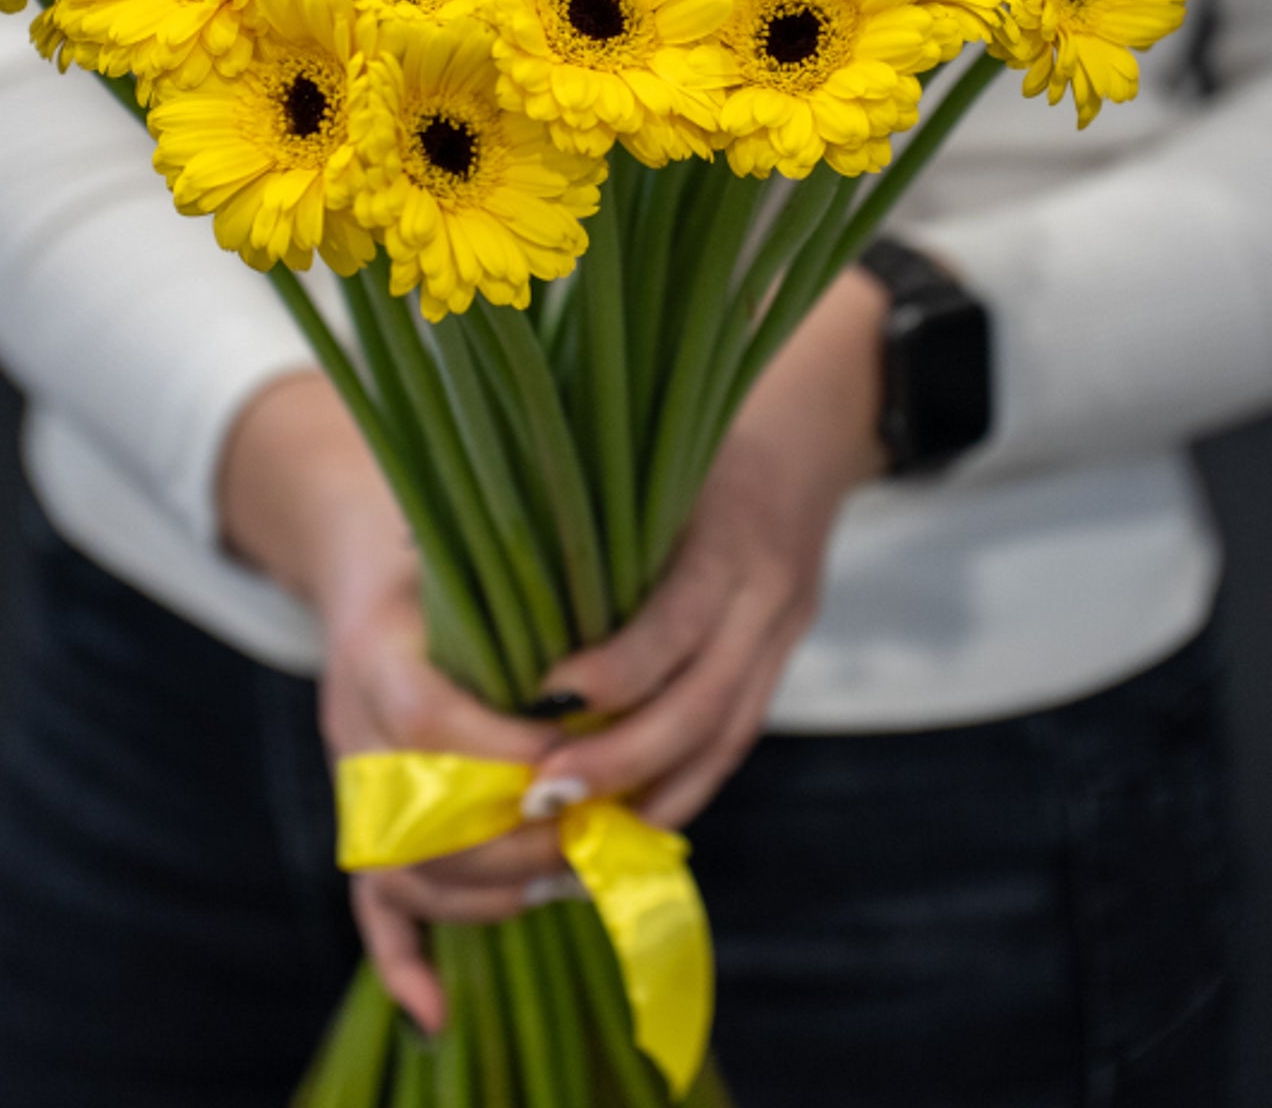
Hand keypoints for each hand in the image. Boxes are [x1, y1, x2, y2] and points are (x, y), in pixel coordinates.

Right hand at [220, 371, 564, 1032]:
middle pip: (416, 815)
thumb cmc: (448, 546)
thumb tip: (619, 607)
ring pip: (404, 870)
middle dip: (515, 838)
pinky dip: (402, 961)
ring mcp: (351, 780)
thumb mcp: (481, 545)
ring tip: (577, 876)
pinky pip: (371, 906)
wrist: (367, 559)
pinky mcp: (362, 819)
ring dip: (493, 890)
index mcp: (377, 645)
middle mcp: (351, 722)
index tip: (572, 755)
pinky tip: (439, 1009)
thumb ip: (533, 580)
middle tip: (599, 833)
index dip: (501, 750)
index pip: (427, 717)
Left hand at [524, 266, 890, 829]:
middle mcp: (766, 594)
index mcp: (730, 532)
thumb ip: (583, 500)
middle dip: (622, 757)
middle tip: (541, 790)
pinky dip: (680, 792)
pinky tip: (622, 829)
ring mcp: (781, 638)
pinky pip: (732, 744)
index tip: (543, 695)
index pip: (677, 617)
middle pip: (703, 700)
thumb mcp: (650, 451)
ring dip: (648, 796)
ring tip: (571, 837)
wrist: (811, 434)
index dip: (616, 666)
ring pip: (723, 739)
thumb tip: (460, 537)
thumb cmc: (695, 436)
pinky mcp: (779, 666)